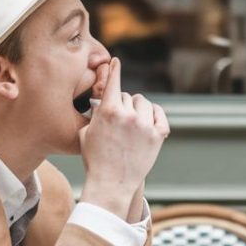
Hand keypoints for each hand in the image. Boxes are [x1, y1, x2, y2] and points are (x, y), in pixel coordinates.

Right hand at [79, 58, 169, 218]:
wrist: (111, 184)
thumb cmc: (94, 159)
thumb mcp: (86, 132)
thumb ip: (94, 114)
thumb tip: (99, 101)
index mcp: (108, 111)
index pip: (113, 82)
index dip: (114, 69)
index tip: (116, 61)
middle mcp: (128, 115)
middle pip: (127, 96)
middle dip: (121, 104)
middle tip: (118, 120)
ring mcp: (145, 125)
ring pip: (144, 103)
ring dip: (137, 109)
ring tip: (132, 122)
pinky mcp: (158, 135)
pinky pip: (159, 114)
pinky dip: (154, 115)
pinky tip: (149, 120)